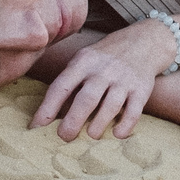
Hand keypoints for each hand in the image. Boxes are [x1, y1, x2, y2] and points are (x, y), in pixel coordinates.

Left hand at [33, 19, 172, 140]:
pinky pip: (133, 111)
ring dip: (97, 126)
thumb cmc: (103, 58)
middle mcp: (103, 70)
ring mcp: (124, 79)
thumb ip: (68, 83)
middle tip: (64, 138)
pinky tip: (116, 134)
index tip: (36, 128)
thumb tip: (47, 118)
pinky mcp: (141, 89)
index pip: (61, 86)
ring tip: (89, 137)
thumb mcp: (83, 60)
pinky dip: (125, 126)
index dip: (47, 108)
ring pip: (110, 107)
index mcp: (83, 62)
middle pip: (86, 99)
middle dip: (73, 122)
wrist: (143, 42)